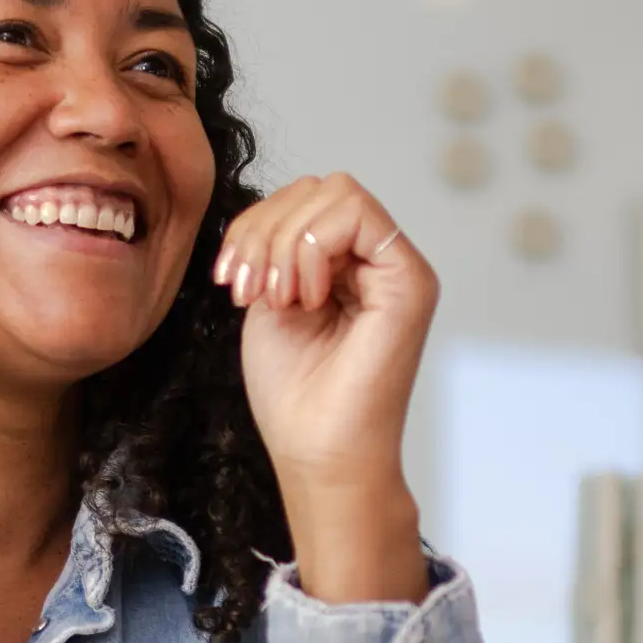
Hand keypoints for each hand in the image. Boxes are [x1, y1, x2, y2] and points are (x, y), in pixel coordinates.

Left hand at [215, 173, 434, 602]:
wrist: (318, 454)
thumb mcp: (268, 301)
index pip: (301, 200)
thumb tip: (268, 209)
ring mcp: (397, 267)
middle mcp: (376, 262)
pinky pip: (356, 214)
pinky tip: (303, 298)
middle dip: (264, 230)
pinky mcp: (410, 280)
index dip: (255, 226)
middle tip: (251, 290)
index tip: (232, 283)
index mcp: (343, 266)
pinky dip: (310, 247)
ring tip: (275, 298)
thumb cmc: (295, 394)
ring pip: (332, 192)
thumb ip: (275, 250)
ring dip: (283, 242)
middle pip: (315, 188)